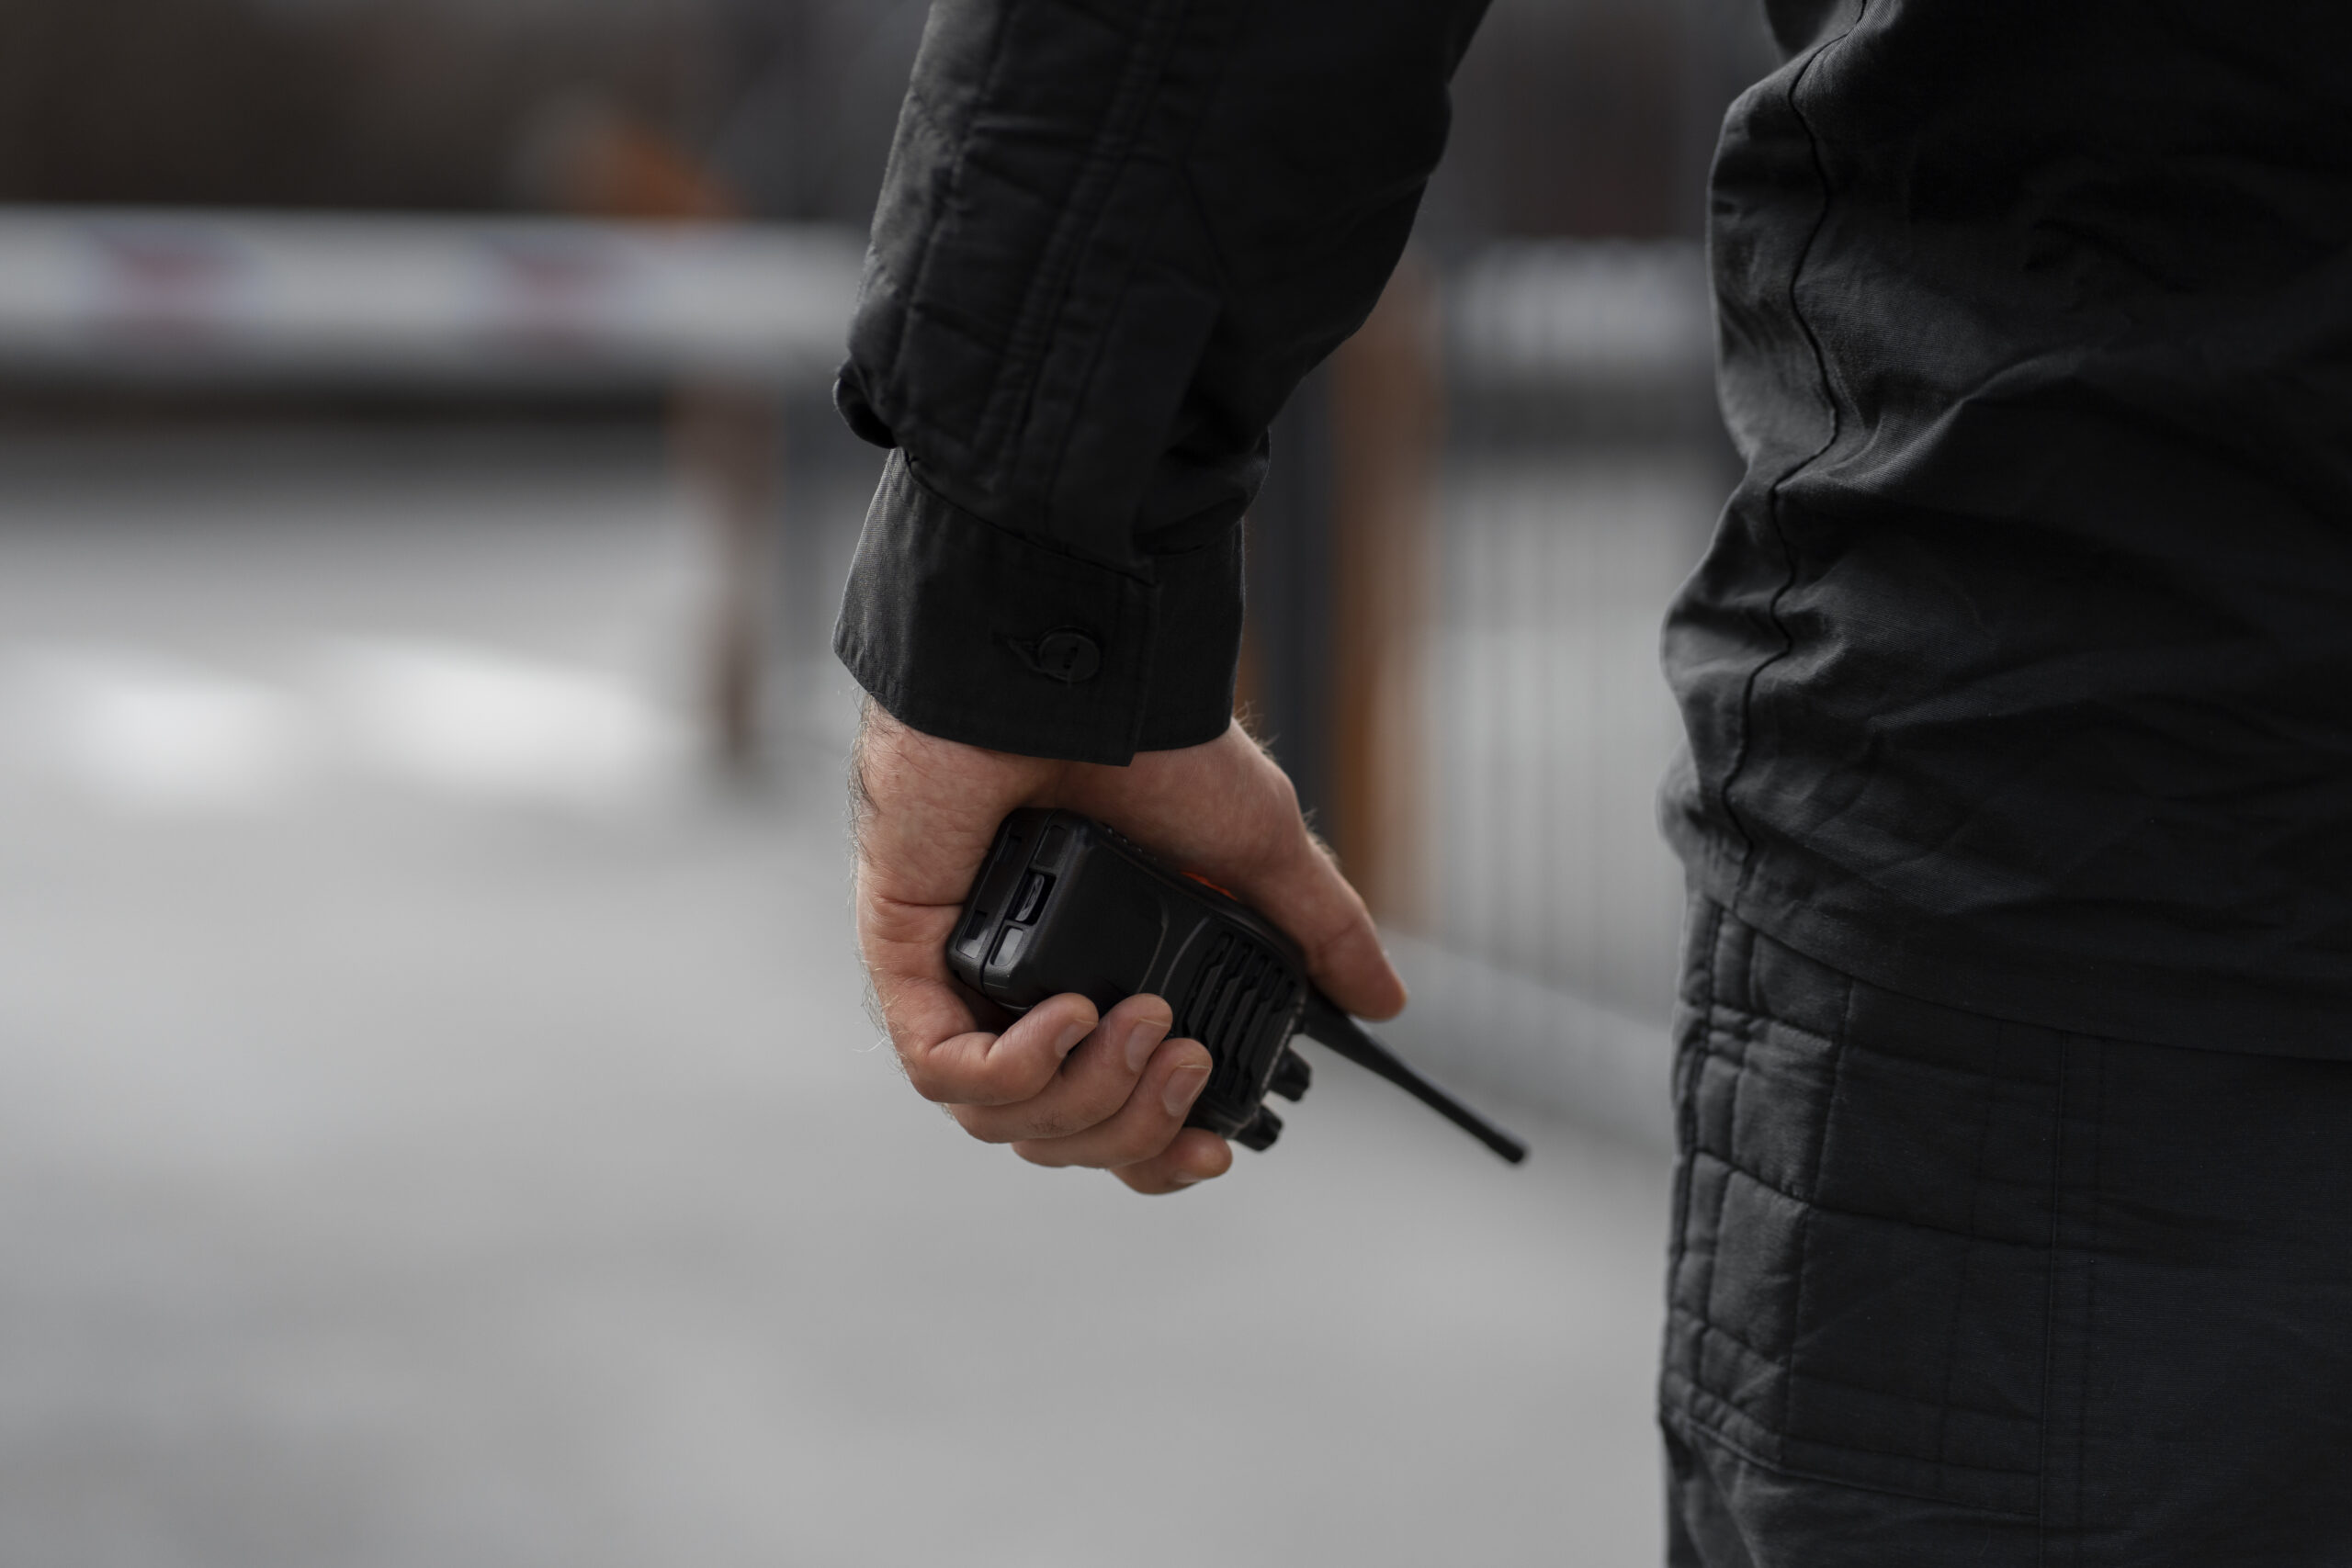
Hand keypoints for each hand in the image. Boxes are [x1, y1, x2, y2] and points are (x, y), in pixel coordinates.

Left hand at [852, 703, 1404, 1193]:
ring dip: (1086, 1096)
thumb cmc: (1153, 746)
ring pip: (1004, 1120)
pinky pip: (940, 1070)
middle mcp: (1023, 994)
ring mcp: (960, 979)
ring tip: (1137, 1023)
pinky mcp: (907, 956)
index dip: (1159, 1154)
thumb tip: (1386, 999)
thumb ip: (1315, 931)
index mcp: (1099, 980)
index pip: (1111, 1118)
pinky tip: (1069, 1015)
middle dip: (1134, 1128)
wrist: (1081, 679)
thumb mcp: (1257, 849)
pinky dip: (1013, 1067)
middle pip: (1062, 1137)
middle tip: (1180, 1060)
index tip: (1212, 1149)